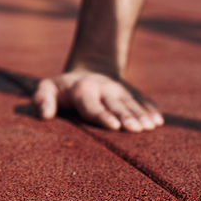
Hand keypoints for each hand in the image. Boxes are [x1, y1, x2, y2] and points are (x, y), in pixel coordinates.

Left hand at [32, 70, 162, 131]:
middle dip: (126, 116)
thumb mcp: (47, 89)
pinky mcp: (130, 92)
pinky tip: (158, 120)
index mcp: (82, 88)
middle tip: (136, 129)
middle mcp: (103, 87)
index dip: (102, 115)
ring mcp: (118, 89)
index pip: (91, 105)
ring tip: (151, 126)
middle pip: (115, 104)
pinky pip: (142, 100)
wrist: (86, 71)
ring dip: (141, 114)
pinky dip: (150, 109)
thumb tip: (44, 115)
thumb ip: (42, 100)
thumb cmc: (61, 90)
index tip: (114, 126)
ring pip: (131, 102)